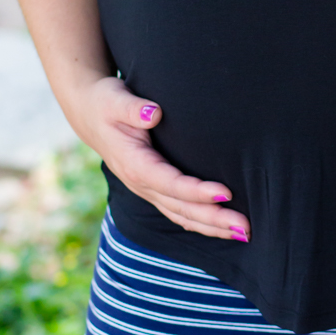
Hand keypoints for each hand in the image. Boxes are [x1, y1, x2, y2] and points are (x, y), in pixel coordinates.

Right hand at [68, 76, 249, 241]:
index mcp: (134, 164)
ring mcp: (147, 191)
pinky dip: (202, 223)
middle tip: (245, 226)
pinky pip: (180, 213)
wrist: (90, 115)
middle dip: (214, 219)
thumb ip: (134, 108)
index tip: (225, 193)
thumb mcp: (115, 100)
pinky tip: (224, 228)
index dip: (197, 191)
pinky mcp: (154, 190)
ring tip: (244, 233)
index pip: (170, 183)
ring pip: (182, 216)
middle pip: (181, 208)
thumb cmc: (105, 103)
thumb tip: (154, 113)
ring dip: (213, 227)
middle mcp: (141, 184)